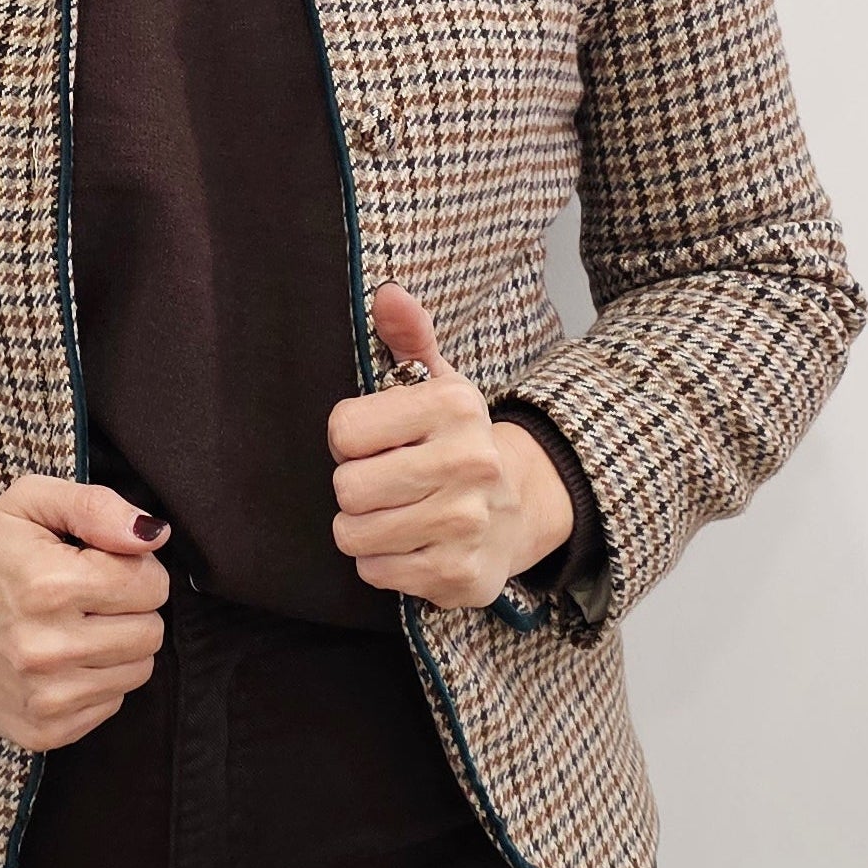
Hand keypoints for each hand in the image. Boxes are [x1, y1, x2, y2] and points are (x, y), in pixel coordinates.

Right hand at [0, 474, 173, 753]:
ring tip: (77, 624)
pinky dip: (98, 679)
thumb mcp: (33, 501)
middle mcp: (47, 649)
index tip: (104, 562)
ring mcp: (43, 698)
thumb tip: (155, 535)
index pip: (151, 585)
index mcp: (50, 585)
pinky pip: (111, 704)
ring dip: (118, 644)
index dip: (136, 567)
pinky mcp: (41, 732)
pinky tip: (63, 658)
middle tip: (92, 594)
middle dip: (132, 607)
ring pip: (138, 672)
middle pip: (150, 632)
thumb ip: (98, 507)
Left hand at [327, 281, 576, 609]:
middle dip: (354, 487)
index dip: (349, 438)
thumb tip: (387, 293)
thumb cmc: (457, 439)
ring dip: (363, 529)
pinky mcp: (461, 575)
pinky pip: (377, 572)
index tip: (375, 440)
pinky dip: (383, 563)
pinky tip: (412, 543)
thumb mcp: (437, 379)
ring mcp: (467, 524)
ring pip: (355, 535)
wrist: (522, 504)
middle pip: (348, 488)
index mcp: (455, 406)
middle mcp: (468, 463)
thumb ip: (407, 332)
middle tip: (383, 481)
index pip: (345, 429)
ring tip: (394, 513)